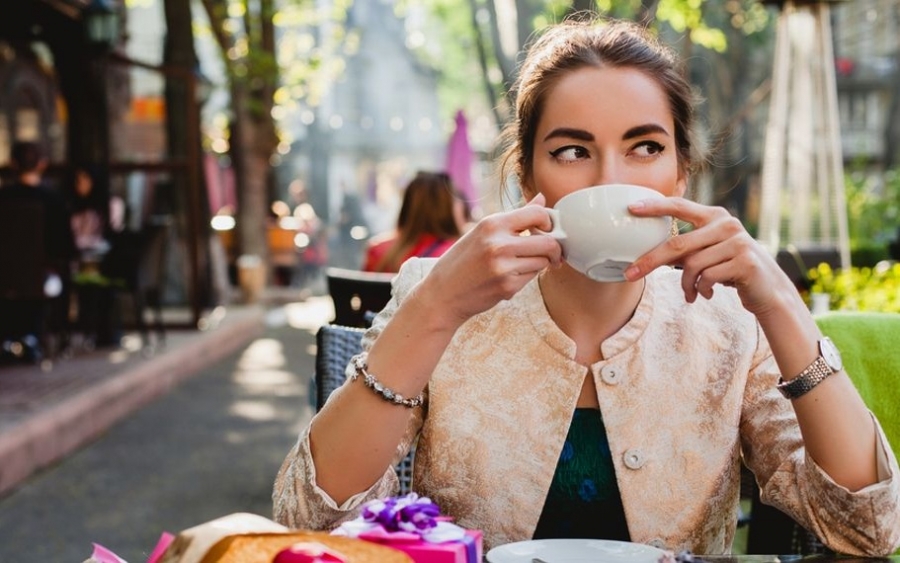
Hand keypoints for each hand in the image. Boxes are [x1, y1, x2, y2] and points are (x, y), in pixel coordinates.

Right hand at [418, 194, 562, 324]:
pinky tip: (508, 278)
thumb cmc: (462, 261)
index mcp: (492, 224)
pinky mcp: (507, 287)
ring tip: (522, 265)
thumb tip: (542, 199)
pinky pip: (532, 277)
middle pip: (548, 242)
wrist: (442, 294)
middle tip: (550, 253)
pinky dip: (526, 277)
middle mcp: (498, 243)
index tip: (546, 230)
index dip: (548, 221)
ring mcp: (504, 267)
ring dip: (539, 263)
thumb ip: (515, 217)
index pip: (537, 213)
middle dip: (554, 248)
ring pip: (543, 261)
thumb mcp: (483, 232)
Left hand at [623, 197, 793, 316]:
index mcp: (714, 216)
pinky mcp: (745, 262)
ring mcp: (738, 242)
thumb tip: (645, 253)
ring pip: (691, 265)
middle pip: (677, 244)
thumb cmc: (729, 268)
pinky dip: (700, 290)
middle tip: (630, 274)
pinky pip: (707, 278)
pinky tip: (706, 294)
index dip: (654, 206)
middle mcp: (727, 225)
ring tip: (690, 293)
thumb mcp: (708, 251)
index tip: (631, 208)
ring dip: (685, 284)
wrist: (767, 289)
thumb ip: (685, 246)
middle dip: (650, 261)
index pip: (679, 206)